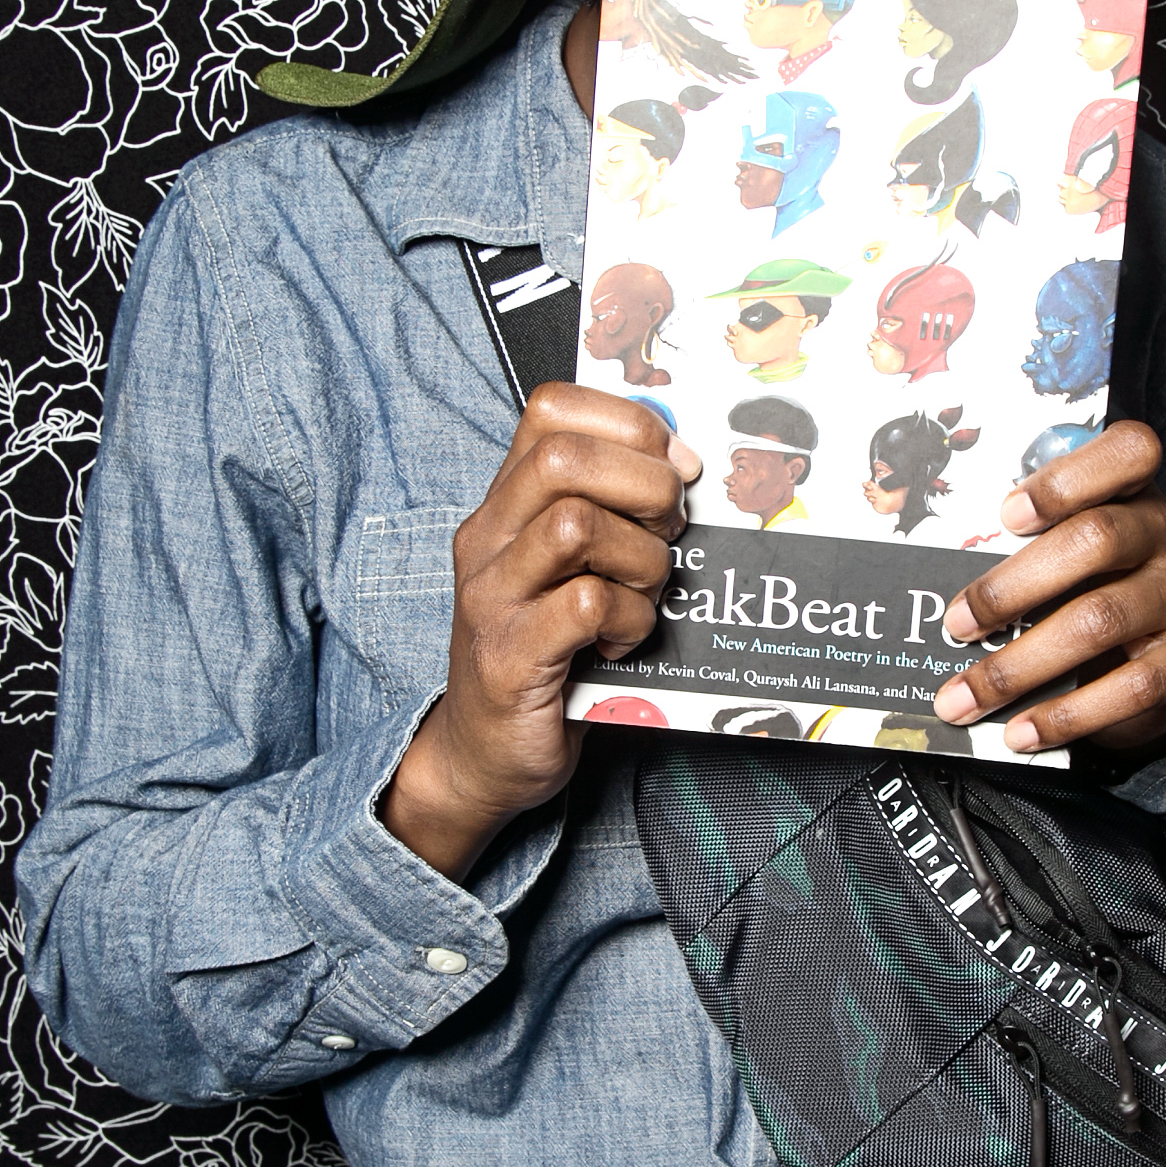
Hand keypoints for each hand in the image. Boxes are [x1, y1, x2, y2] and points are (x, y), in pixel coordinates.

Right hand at [381, 383, 697, 876]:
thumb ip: (607, 511)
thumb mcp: (568, 568)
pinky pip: (586, 606)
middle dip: (642, 486)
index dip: (627, 423)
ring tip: (644, 597)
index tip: (674, 467)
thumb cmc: (543, 654)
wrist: (484, 756)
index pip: (550, 410)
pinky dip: (628, 620)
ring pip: (575, 526)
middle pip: (561, 458)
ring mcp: (493, 599)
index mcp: (504, 507)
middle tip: (668, 534)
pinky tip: (622, 642)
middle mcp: (488, 541)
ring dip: (641, 559)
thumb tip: (682, 460)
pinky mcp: (510, 658)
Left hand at [930, 421, 1165, 759]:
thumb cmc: (1092, 596)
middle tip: (955, 623)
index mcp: (1133, 492)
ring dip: (1019, 664)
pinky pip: (1130, 688)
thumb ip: (1023, 552)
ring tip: (965, 696)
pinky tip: (1021, 730)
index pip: (1128, 451)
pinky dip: (1065, 714)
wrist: (1157, 670)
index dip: (1068, 479)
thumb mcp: (1065, 561)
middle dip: (1012, 585)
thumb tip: (938, 581)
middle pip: (1096, 539)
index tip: (1007, 513)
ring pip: (1100, 620)